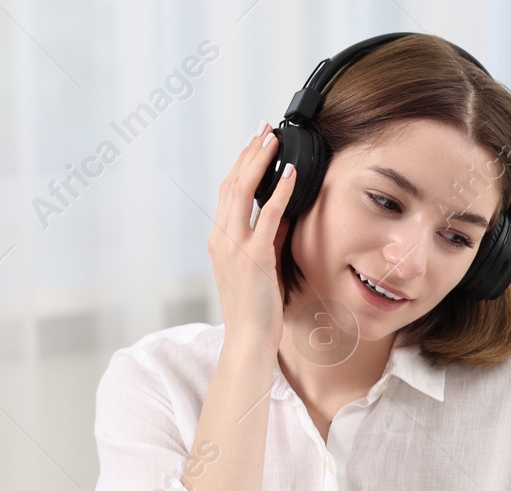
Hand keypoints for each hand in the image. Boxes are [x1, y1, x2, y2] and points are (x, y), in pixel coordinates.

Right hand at [208, 124, 296, 347]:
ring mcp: (235, 247)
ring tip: (274, 141)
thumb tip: (283, 213)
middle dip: (249, 154)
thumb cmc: (256, 309)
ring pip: (243, 193)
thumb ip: (267, 238)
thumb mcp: (259, 267)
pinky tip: (291, 175)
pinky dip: (280, 193)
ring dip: (260, 163)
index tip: (256, 143)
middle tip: (264, 130)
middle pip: (232, 184)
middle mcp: (222, 239)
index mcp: (220, 240)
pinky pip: (267, 218)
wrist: (248, 339)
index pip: (228, 192)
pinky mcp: (254, 258)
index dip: (241, 164)